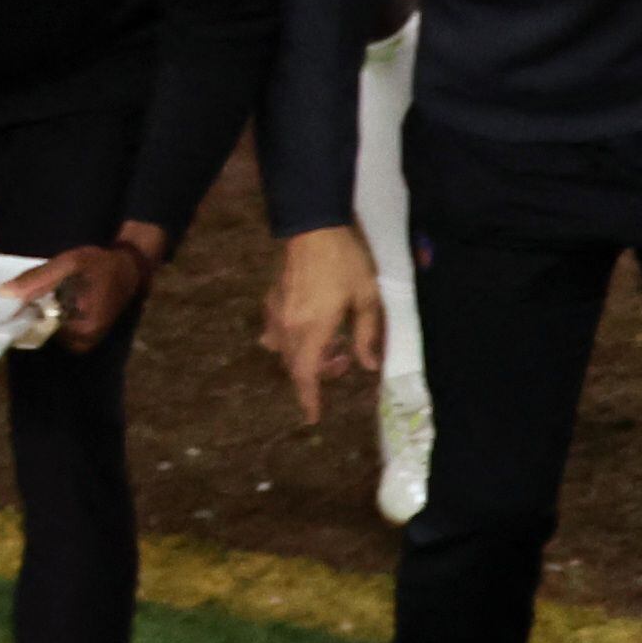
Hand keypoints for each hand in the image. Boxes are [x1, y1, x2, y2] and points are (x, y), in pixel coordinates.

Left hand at [1, 220, 166, 351]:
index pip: (36, 325)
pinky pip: (59, 332)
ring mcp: (84, 344)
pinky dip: (55, 318)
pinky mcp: (85, 341)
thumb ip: (37, 279)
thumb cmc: (99, 265)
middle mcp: (82, 341)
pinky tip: (62, 302)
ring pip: (49, 331)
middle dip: (36, 311)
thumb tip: (3, 293)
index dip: (24, 310)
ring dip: (46, 314)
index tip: (18, 297)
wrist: (128, 272)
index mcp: (79, 326)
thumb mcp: (68, 263)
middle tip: (46, 290)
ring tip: (56, 293)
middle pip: (42, 330)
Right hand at [264, 223, 385, 422]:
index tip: (312, 416)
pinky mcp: (273, 299)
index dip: (310, 398)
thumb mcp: (367, 298)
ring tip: (330, 344)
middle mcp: (290, 327)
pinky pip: (276, 332)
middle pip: (295, 366)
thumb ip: (367, 335)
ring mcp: (277, 313)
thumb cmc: (345, 262)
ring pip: (285, 351)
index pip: (307, 375)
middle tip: (341, 363)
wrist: (313, 225)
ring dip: (304, 357)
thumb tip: (368, 365)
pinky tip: (304, 330)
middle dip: (315, 375)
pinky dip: (290, 340)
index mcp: (314, 330)